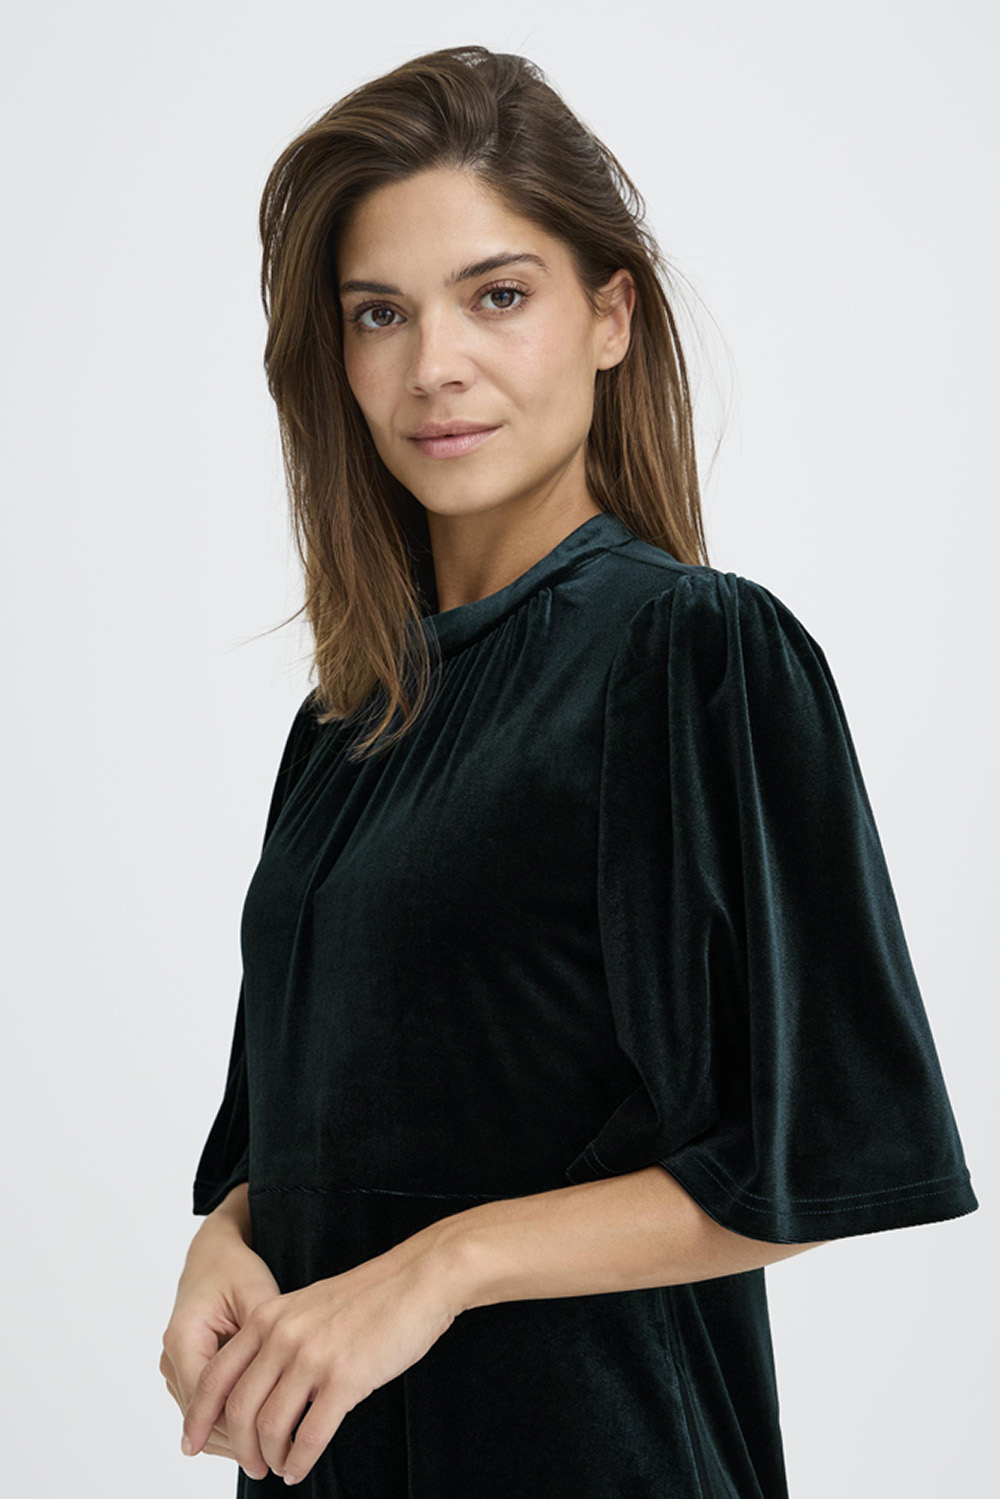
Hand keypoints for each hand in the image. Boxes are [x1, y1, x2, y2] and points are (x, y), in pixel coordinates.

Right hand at [161, 1210, 281, 1471]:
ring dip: (231, 1435)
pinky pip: (202, 1406)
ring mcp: (172, 1365)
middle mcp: (170, 1356)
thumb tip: (287, 1383)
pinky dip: (226, 1420)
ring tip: (270, 1451)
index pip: (207, 1399)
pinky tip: (257, 1431)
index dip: (238, 1427)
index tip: (270, 1447)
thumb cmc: (236, 1270)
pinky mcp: (183, 1369)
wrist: (214, 1253)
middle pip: (200, 1416)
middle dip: (236, 1439)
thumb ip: (266, 1339)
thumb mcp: (257, 1296)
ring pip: (199, 1417)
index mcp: (183, 1338)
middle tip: (274, 1460)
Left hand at [181, 1235, 459, 1485]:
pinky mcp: (345, 1378)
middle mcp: (282, 1336)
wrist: (418, 1278)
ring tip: (277, 1469)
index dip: (197, 1416)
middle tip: (250, 1466)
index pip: (215, 1376)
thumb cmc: (370, 1296)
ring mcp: (312, 1357)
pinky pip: (310, 1435)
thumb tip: (259, 1385)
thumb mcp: (308, 1306)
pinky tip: (300, 1467)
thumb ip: (278, 1336)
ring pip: (270, 1428)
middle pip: (237, 1409)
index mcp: (268, 1317)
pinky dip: (300, 1460)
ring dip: (269, 1458)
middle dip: (238, 1448)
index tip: (190, 1442)